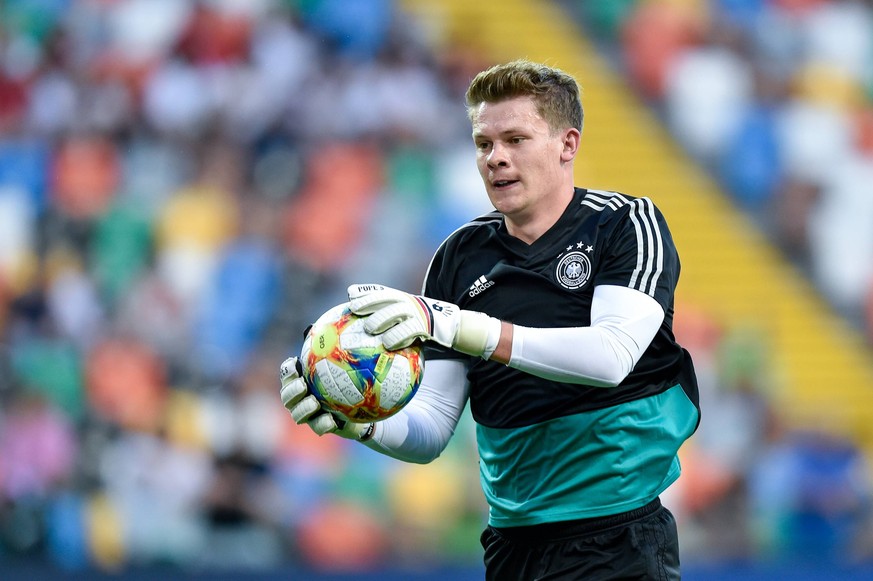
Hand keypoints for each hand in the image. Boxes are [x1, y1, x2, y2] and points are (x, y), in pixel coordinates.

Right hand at [279, 356, 372, 439]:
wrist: (364, 406)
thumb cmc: (351, 379)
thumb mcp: (346, 362)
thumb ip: (337, 348)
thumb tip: (336, 327)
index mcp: (302, 381)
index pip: (288, 375)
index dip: (287, 370)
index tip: (295, 363)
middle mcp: (301, 399)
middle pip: (287, 397)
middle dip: (291, 391)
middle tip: (303, 385)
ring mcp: (309, 415)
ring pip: (297, 414)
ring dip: (304, 408)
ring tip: (315, 402)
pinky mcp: (321, 427)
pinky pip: (319, 428)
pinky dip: (323, 424)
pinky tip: (332, 420)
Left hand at [347, 284, 500, 358]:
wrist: (458, 328)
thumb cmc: (429, 328)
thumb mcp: (412, 319)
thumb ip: (394, 320)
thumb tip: (369, 332)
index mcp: (405, 299)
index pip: (382, 291)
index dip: (366, 291)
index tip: (350, 293)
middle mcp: (410, 303)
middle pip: (386, 298)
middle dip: (369, 301)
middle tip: (354, 309)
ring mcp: (419, 313)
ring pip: (395, 313)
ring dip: (381, 319)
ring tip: (369, 328)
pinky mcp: (427, 326)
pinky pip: (409, 332)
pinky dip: (397, 337)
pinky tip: (388, 344)